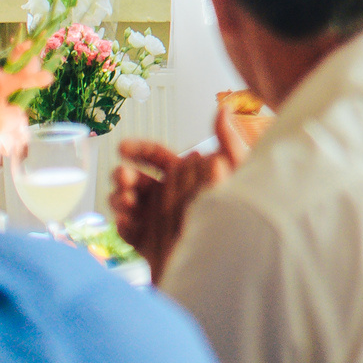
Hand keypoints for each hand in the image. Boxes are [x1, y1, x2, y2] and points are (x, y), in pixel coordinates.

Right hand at [109, 104, 244, 282]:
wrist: (237, 251)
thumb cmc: (242, 207)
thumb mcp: (239, 171)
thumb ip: (229, 141)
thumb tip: (222, 111)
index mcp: (180, 173)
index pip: (153, 155)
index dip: (136, 149)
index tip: (123, 147)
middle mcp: (164, 193)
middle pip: (136, 179)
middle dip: (124, 175)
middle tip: (123, 177)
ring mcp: (153, 217)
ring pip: (127, 204)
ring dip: (120, 199)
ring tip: (124, 200)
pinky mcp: (149, 243)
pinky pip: (129, 233)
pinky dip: (124, 227)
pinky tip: (126, 224)